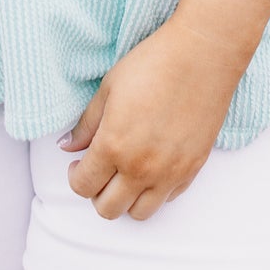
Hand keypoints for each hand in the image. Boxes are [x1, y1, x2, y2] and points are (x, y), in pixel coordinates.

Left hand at [60, 14, 245, 220]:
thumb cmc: (153, 64)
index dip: (75, 176)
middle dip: (96, 193)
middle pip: (108, 209)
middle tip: (99, 170)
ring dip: (126, 199)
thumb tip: (68, 147)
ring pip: (139, 214)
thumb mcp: (109, 88)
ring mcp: (169, 172)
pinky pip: (168, 199)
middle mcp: (140, 168)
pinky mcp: (193, 169)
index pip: (82, 186)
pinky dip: (155, 190)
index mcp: (113, 146)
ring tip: (125, 173)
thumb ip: (86, 124)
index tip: (78, 163)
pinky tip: (151, 166)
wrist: (202, 55)